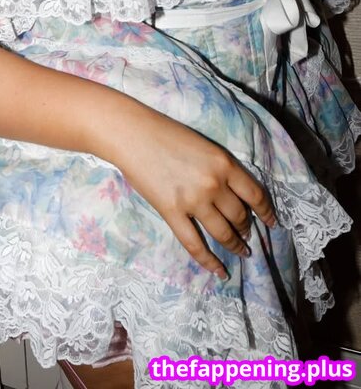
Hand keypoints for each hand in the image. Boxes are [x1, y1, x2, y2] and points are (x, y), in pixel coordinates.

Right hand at [115, 112, 276, 278]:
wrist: (132, 134)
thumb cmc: (166, 133)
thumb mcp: (203, 145)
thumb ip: (220, 169)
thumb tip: (230, 194)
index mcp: (224, 164)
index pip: (255, 195)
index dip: (266, 212)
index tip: (272, 223)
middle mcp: (214, 185)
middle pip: (240, 216)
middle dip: (246, 228)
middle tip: (247, 235)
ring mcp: (193, 202)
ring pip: (223, 233)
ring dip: (235, 245)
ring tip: (241, 251)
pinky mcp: (172, 213)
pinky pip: (195, 244)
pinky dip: (209, 261)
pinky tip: (220, 271)